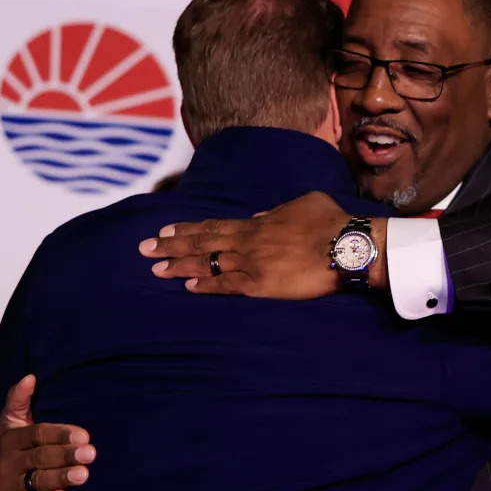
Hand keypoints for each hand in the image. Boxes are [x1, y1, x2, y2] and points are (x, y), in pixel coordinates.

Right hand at [0, 374, 95, 490]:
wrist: (5, 488)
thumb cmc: (19, 446)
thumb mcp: (14, 422)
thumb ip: (20, 400)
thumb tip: (30, 377)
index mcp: (10, 437)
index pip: (37, 433)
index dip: (61, 434)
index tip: (84, 435)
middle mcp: (7, 461)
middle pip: (40, 456)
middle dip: (66, 455)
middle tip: (90, 454)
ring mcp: (9, 485)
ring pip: (38, 479)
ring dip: (61, 477)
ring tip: (84, 475)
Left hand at [138, 191, 387, 296]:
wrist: (347, 246)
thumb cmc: (330, 222)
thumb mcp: (303, 203)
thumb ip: (277, 210)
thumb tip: (260, 216)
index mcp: (256, 222)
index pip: (213, 225)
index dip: (186, 228)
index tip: (164, 230)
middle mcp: (248, 242)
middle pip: (201, 243)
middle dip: (170, 246)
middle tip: (144, 249)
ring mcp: (252, 264)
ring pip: (208, 264)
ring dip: (179, 266)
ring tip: (156, 270)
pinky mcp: (262, 286)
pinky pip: (228, 286)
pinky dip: (206, 286)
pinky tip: (188, 287)